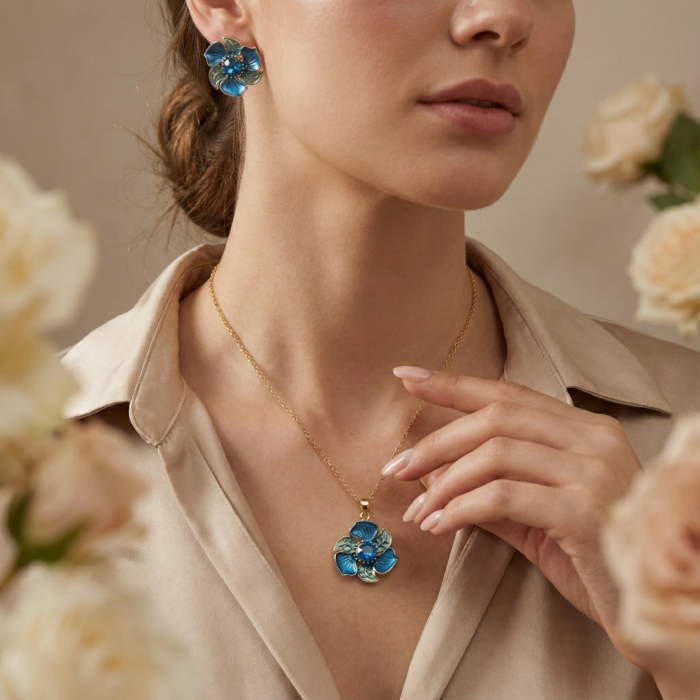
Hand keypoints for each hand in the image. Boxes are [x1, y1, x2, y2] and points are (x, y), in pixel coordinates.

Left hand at [382, 366, 643, 664]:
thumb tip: (426, 470)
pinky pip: (504, 497)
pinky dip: (461, 509)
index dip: (453, 384)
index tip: (406, 377)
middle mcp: (593, 439)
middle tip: (396, 467)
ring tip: (417, 511)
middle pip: (495, 419)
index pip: (507, 395)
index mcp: (584, 429)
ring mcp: (593, 472)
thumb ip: (486, 487)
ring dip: (443, 482)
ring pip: (495, 454)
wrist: (647, 609)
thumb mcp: (531, 516)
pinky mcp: (585, 511)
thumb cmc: (589, 558)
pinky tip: (439, 526)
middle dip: (437, 442)